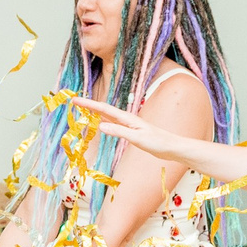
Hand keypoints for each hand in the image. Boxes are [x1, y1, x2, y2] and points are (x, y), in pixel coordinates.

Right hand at [64, 94, 184, 160]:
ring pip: (107, 116)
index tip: (75, 100)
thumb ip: (119, 132)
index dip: (88, 104)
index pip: (103, 109)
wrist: (172, 147)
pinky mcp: (131, 131)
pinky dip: (103, 120)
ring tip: (83, 108)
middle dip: (88, 105)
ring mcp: (129, 125)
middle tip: (74, 101)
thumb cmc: (158, 143)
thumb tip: (100, 126)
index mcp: (127, 118)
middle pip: (103, 109)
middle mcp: (127, 119)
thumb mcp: (137, 138)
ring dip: (95, 112)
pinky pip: (113, 123)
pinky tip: (100, 122)